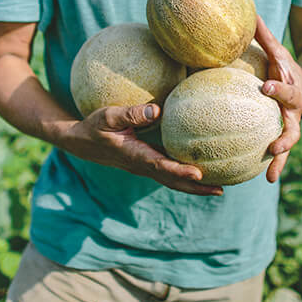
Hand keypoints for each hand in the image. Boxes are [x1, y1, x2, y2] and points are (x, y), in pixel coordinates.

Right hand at [62, 103, 223, 195]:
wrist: (81, 143)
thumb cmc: (94, 126)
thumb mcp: (107, 116)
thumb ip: (131, 114)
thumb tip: (157, 110)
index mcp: (134, 155)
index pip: (160, 166)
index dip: (179, 171)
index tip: (199, 174)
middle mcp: (141, 166)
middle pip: (172, 181)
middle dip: (196, 187)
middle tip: (220, 190)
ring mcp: (144, 168)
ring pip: (171, 181)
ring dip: (194, 187)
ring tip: (219, 189)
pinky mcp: (146, 164)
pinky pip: (168, 174)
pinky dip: (185, 178)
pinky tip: (201, 174)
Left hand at [254, 16, 301, 182]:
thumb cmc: (283, 65)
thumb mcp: (277, 50)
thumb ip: (263, 35)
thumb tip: (248, 12)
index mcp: (289, 86)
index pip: (283, 87)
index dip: (277, 88)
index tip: (266, 87)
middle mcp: (293, 108)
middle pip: (292, 124)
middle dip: (285, 135)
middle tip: (274, 146)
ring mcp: (291, 123)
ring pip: (288, 144)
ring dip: (281, 160)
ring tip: (270, 176)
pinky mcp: (285, 135)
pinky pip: (280, 153)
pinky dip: (275, 166)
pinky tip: (264, 180)